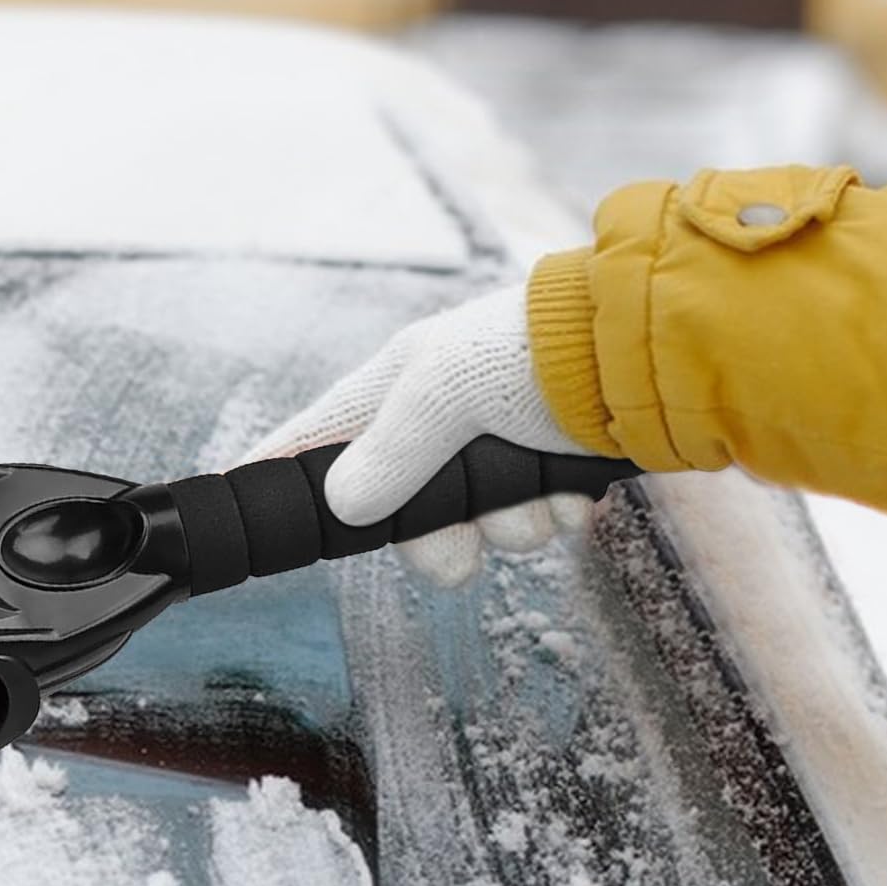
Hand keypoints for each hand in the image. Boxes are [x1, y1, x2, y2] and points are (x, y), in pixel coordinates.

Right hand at [238, 285, 598, 585]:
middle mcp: (441, 420)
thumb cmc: (538, 350)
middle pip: (401, 515)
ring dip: (511, 525)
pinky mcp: (545, 470)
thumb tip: (342, 507)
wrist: (645, 354)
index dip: (280, 468)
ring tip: (540, 490)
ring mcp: (494, 449)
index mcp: (401, 384)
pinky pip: (528, 524)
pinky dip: (551, 514)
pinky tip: (570, 488)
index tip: (241, 495)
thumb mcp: (448, 391)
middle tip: (464, 531)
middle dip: (441, 536)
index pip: (318, 435)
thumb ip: (391, 453)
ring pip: (473, 531)